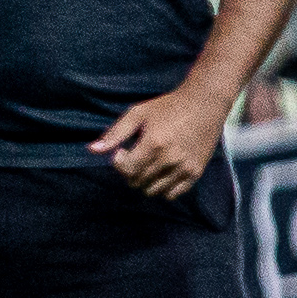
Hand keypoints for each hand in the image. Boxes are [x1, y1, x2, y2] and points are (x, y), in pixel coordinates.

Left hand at [88, 90, 227, 200]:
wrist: (205, 103)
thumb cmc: (168, 107)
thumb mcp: (137, 114)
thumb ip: (115, 134)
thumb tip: (92, 150)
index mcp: (153, 144)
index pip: (126, 170)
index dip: (119, 162)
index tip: (123, 150)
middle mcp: (170, 159)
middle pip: (137, 182)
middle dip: (130, 172)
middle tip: (136, 156)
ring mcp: (184, 168)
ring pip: (153, 191)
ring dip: (144, 181)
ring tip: (148, 163)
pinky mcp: (196, 172)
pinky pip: (172, 194)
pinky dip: (162, 188)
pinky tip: (162, 171)